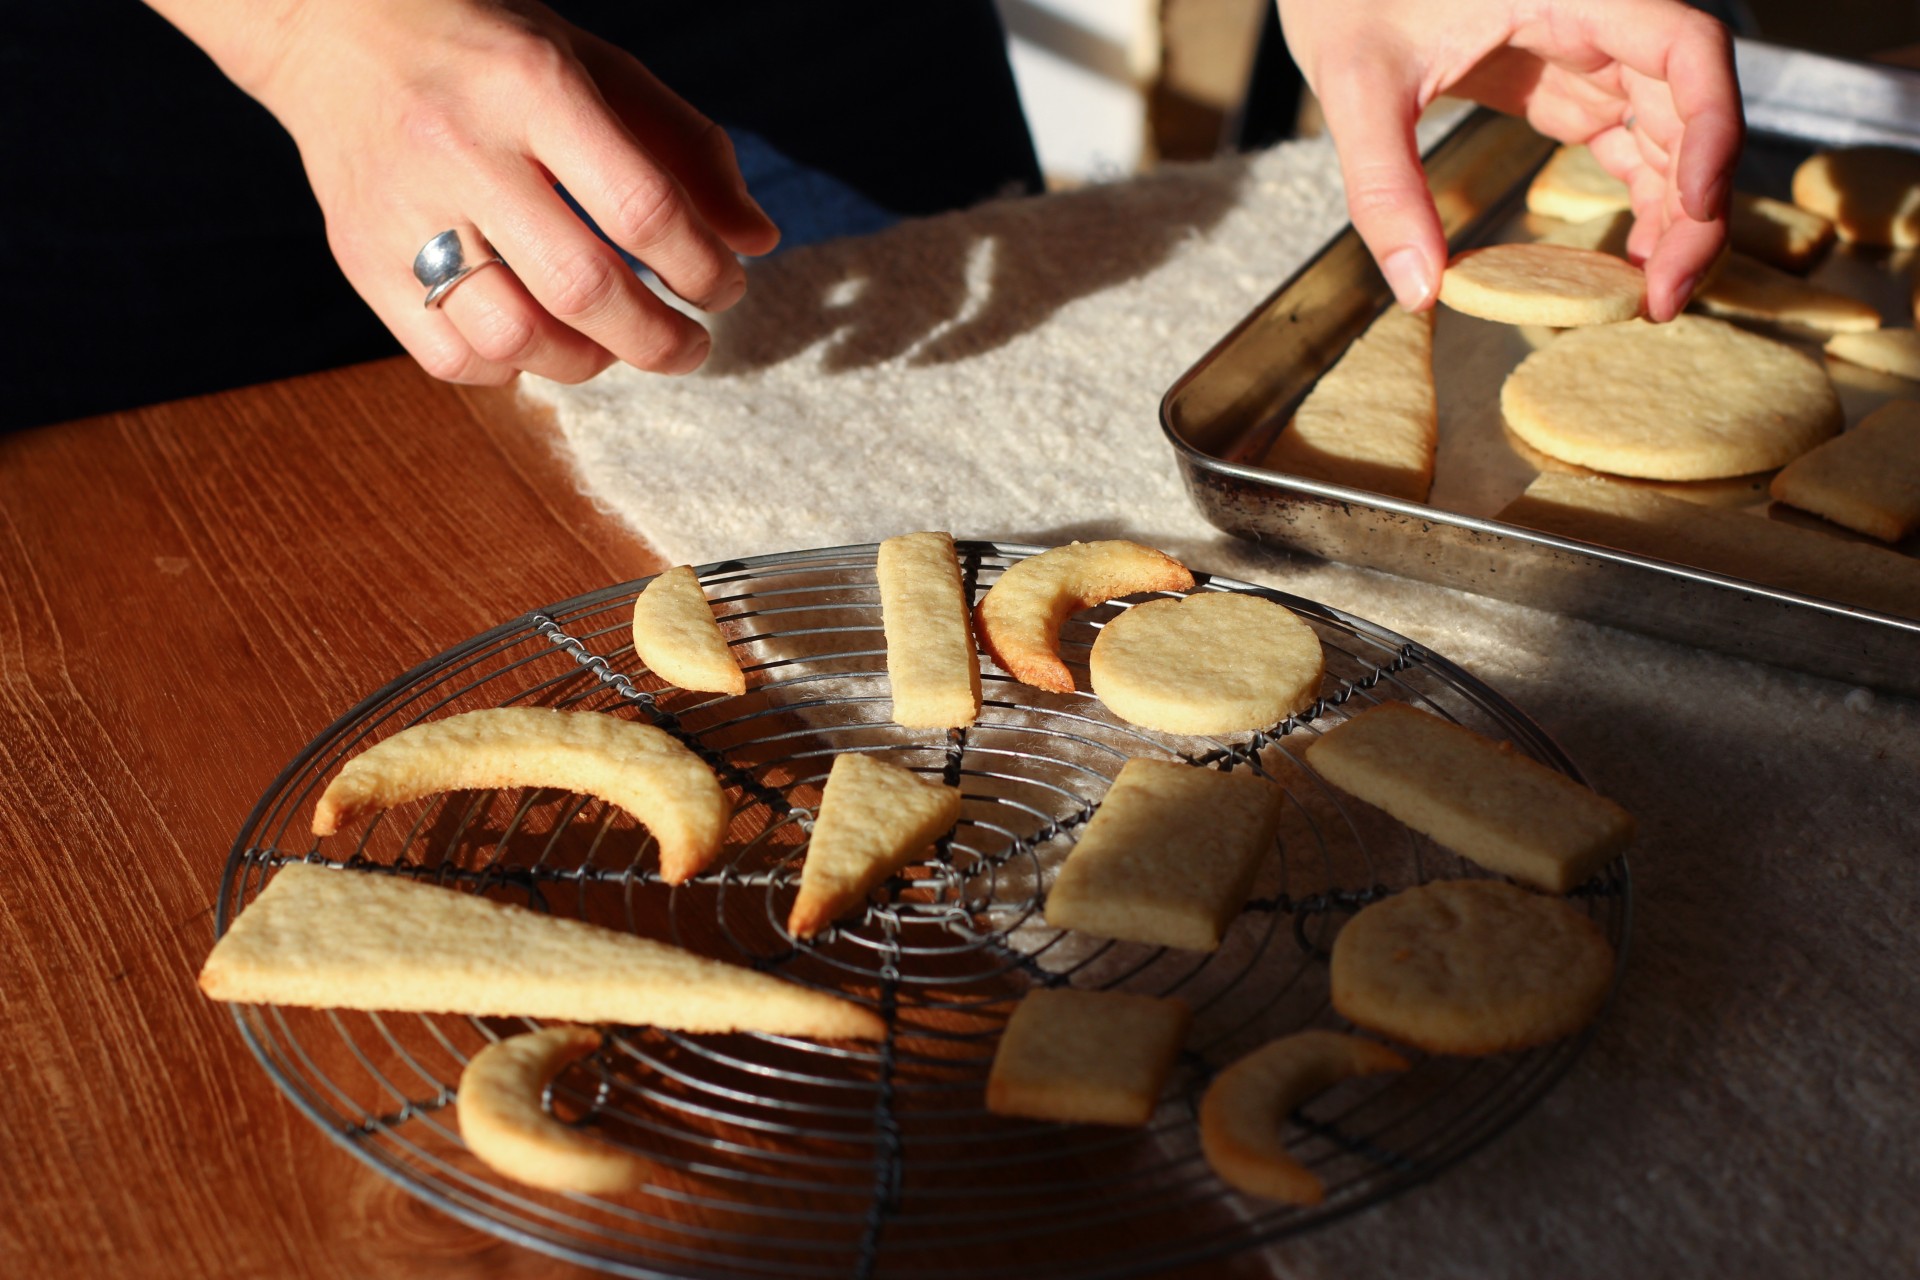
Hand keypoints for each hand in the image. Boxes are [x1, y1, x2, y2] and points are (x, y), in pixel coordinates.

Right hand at [154, 0, 779, 384]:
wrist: (332, 26)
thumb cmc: (490, 53)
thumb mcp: (594, 67)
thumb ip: (684, 148)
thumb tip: (758, 240)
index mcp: (532, 86)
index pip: (641, 208)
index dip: (703, 267)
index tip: (725, 287)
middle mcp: (461, 147)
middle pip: (583, 288)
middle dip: (660, 339)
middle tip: (691, 345)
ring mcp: (402, 207)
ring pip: (512, 336)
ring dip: (588, 363)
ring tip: (614, 347)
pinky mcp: (359, 255)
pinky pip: (448, 355)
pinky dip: (510, 368)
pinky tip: (536, 342)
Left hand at [1277, 0, 1741, 319]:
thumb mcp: (1356, 85)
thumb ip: (1385, 185)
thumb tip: (1418, 288)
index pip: (1687, 48)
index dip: (1711, 127)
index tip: (1697, 208)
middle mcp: (1598, 17)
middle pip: (1689, 105)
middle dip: (1695, 202)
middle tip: (1664, 296)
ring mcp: (1585, 52)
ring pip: (1665, 131)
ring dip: (1671, 211)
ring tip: (1648, 296)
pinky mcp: (1562, 83)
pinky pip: (1623, 140)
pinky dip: (1634, 198)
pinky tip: (1624, 261)